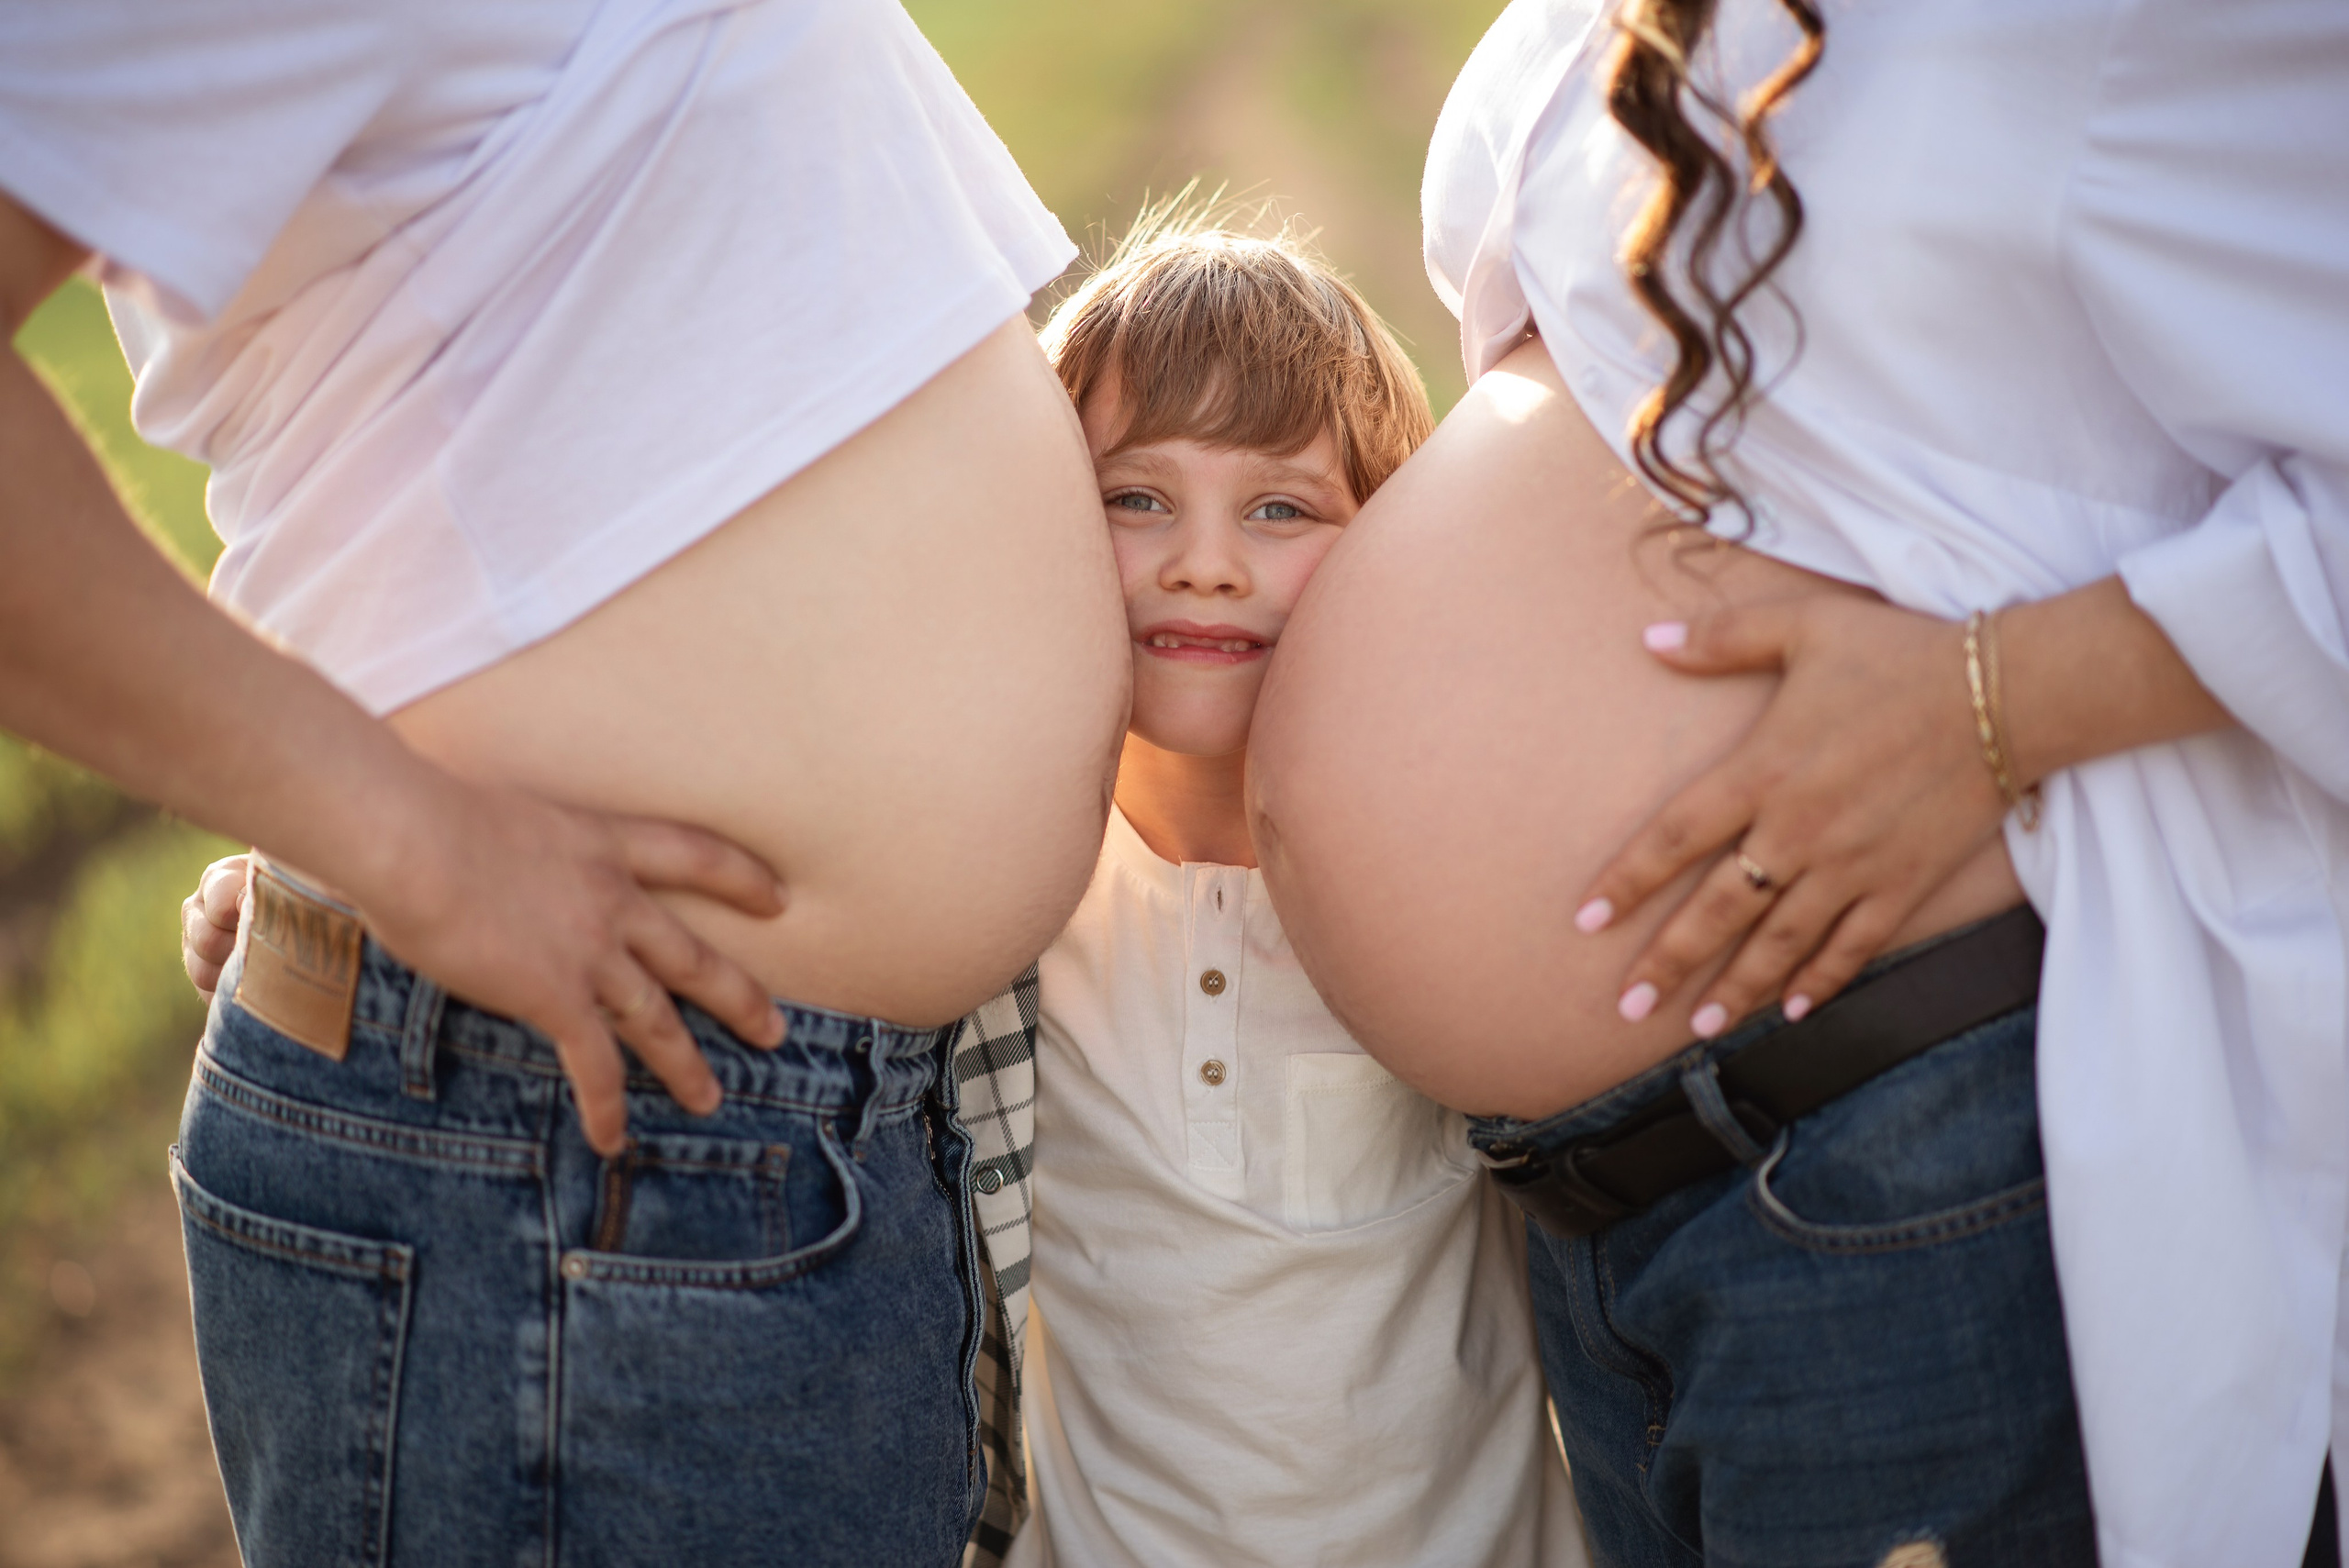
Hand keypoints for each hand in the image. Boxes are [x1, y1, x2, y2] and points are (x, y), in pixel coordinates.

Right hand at [186, 784, 790, 1155]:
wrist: (412, 836)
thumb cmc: (424, 812)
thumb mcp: (493, 815)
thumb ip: (509, 851)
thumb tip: (475, 866)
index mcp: (603, 843)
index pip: (696, 855)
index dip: (743, 878)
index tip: (778, 899)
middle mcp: (613, 899)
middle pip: (694, 957)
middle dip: (739, 998)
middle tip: (774, 1031)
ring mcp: (591, 951)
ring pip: (658, 1019)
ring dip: (686, 1066)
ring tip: (710, 1099)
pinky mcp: (555, 995)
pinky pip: (595, 1064)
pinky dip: (606, 1105)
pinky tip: (612, 1140)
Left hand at [1574, 596, 2008, 1034]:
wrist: (2009, 693)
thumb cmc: (1902, 653)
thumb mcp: (1803, 625)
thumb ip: (1720, 637)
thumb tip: (1646, 638)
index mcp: (1762, 772)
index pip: (1673, 838)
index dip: (1626, 883)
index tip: (1586, 922)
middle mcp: (1797, 830)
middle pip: (1716, 911)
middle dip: (1667, 964)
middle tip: (1627, 1007)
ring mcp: (1852, 865)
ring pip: (1779, 943)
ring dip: (1736, 989)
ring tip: (1698, 1027)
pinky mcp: (1903, 884)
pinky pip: (1853, 946)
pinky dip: (1822, 981)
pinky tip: (1794, 1010)